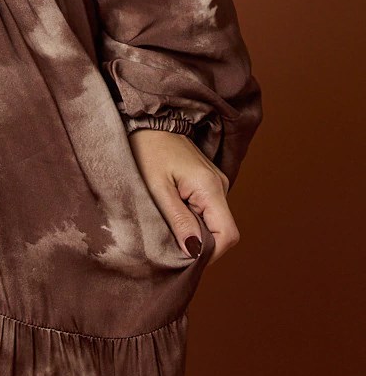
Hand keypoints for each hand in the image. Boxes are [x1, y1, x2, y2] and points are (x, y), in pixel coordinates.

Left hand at [128, 128, 239, 264]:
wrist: (147, 120)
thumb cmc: (147, 150)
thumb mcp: (157, 189)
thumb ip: (178, 221)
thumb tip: (194, 252)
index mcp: (210, 187)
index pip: (228, 236)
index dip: (209, 253)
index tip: (184, 255)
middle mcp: (220, 185)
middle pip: (222, 231)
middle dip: (200, 243)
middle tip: (171, 241)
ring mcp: (216, 182)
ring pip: (214, 221)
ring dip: (195, 229)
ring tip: (169, 222)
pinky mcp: (208, 181)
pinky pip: (208, 209)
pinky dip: (193, 217)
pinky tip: (173, 210)